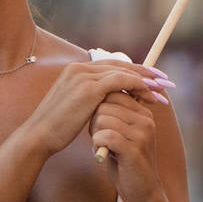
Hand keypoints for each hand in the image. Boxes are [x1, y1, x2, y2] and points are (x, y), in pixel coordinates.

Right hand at [23, 61, 167, 157]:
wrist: (39, 136)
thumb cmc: (55, 128)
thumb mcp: (73, 108)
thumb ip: (89, 99)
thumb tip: (106, 102)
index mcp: (75, 71)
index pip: (111, 66)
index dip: (133, 72)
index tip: (150, 79)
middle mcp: (79, 68)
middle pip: (120, 65)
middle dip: (145, 72)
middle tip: (164, 80)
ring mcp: (84, 76)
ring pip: (124, 72)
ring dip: (145, 80)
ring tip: (162, 89)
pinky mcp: (89, 88)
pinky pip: (121, 81)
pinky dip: (138, 85)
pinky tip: (149, 94)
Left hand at [90, 91, 167, 201]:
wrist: (142, 192)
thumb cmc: (126, 162)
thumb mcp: (122, 133)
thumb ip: (114, 114)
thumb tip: (94, 92)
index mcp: (143, 112)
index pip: (112, 93)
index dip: (98, 108)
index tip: (101, 127)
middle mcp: (145, 119)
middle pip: (104, 104)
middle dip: (94, 121)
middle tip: (100, 139)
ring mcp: (142, 133)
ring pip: (102, 118)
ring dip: (95, 134)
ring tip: (103, 147)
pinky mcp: (135, 149)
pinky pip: (105, 135)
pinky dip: (97, 144)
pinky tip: (102, 154)